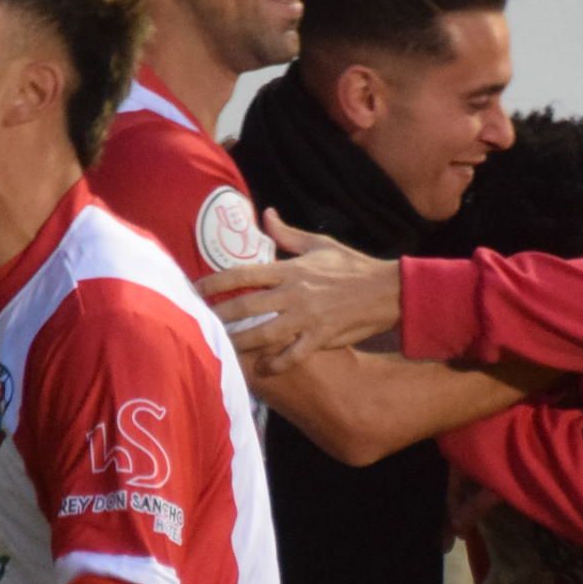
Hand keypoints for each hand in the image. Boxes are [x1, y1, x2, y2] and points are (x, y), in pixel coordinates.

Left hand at [197, 212, 403, 374]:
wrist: (386, 290)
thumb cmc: (353, 265)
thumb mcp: (320, 244)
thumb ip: (287, 233)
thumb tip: (265, 213)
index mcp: (290, 269)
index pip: (243, 273)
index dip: (215, 281)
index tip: (196, 289)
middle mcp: (294, 293)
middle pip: (246, 306)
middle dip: (219, 316)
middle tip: (199, 324)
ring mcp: (307, 317)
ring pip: (263, 333)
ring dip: (239, 342)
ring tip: (222, 349)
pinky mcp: (321, 337)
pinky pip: (292, 354)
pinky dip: (276, 363)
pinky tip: (262, 369)